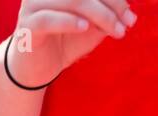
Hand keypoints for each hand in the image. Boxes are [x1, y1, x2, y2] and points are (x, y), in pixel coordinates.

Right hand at [8, 0, 137, 86]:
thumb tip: (128, 11)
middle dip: (110, 5)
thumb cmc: (67, 41)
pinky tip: (86, 27)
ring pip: (69, 0)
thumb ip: (106, 16)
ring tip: (115, 31)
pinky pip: (47, 19)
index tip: (130, 16)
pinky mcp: (27, 26)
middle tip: (128, 23)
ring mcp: (33, 6)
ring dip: (98, 14)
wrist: (40, 67)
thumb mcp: (93, 27)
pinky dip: (69, 21)